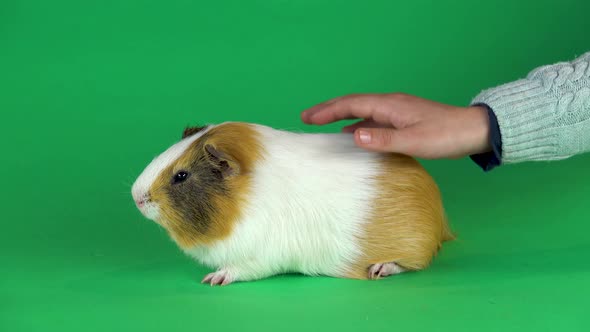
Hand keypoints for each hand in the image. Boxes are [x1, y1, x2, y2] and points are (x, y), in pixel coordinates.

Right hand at [301, 93, 491, 158]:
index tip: (308, 117)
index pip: (351, 104)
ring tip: (323, 125)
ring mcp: (397, 112)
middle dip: (329, 110)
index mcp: (390, 105)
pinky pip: (373, 120)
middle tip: (307, 118)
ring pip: (362, 111)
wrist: (473, 130)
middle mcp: (390, 104)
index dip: (328, 110)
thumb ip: (383, 140)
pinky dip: (357, 125)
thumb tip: (353, 136)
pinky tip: (354, 136)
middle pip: (353, 104)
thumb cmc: (446, 136)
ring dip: (341, 117)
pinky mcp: (403, 120)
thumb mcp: (413, 141)